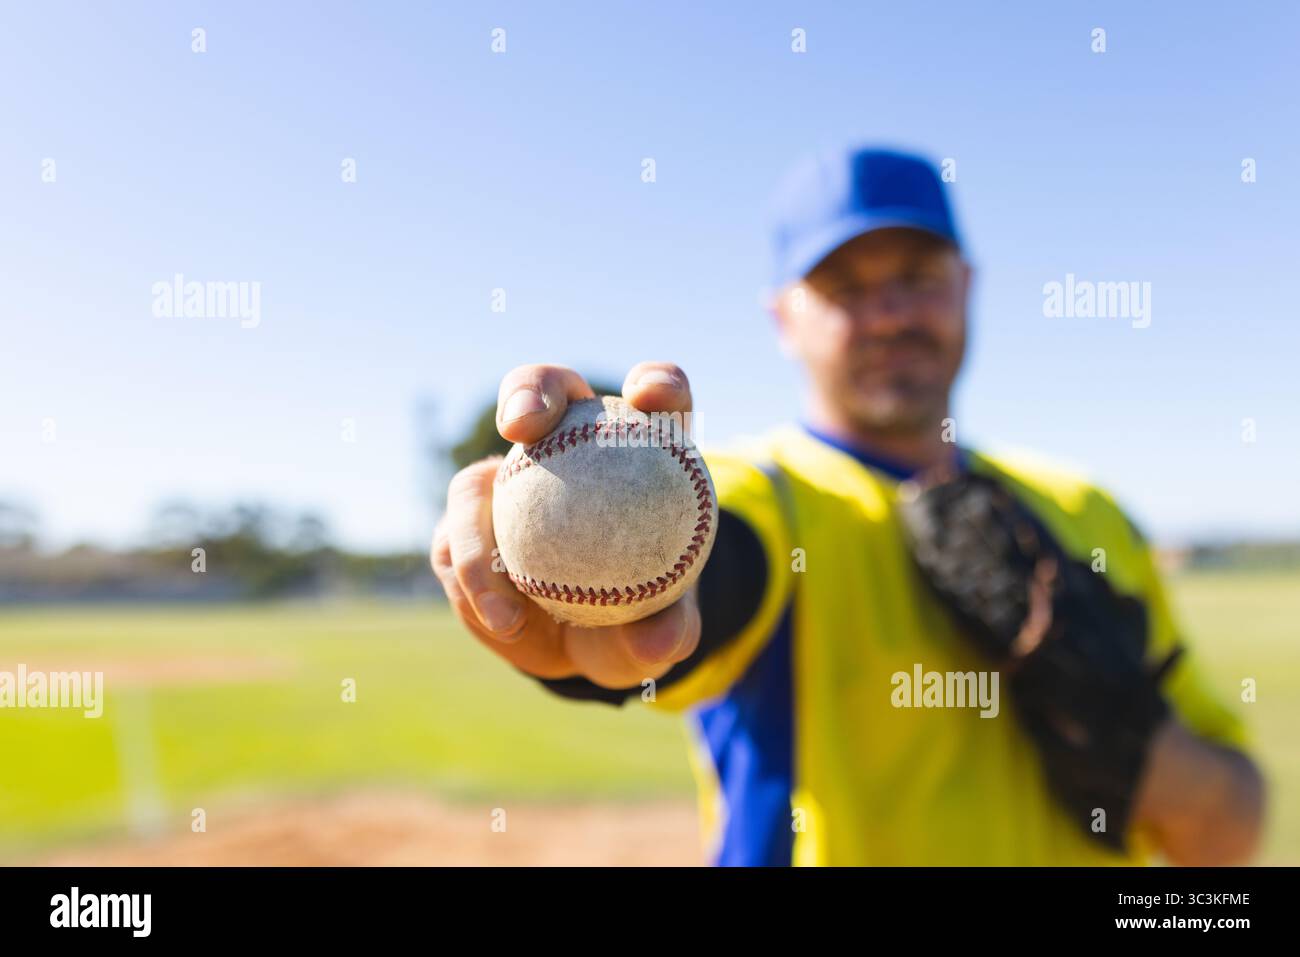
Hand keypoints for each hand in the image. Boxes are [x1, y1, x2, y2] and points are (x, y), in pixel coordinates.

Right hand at [430, 363, 701, 689]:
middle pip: (545, 390)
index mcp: (634, 447)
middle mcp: (563, 444)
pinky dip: (479, 582)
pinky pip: (457, 545)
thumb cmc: (632, 618)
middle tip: (524, 427)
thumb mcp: (660, 631)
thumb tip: (662, 639)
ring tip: (501, 580)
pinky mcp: (463, 523)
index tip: (650, 399)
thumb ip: (670, 630)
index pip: (657, 397)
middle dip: (532, 390)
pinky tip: (504, 620)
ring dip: (483, 532)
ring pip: (474, 480)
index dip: (658, 382)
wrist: (579, 643)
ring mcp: (505, 481)